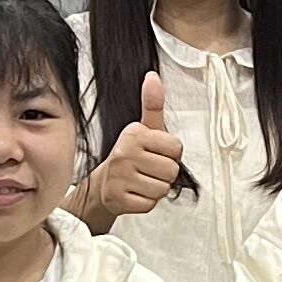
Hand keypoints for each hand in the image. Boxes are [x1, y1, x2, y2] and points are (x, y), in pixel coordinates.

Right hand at [86, 70, 184, 223]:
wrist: (104, 184)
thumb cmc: (130, 155)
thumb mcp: (144, 129)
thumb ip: (153, 104)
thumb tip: (153, 76)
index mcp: (134, 134)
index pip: (176, 148)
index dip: (171, 154)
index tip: (155, 154)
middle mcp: (124, 153)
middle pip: (172, 170)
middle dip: (164, 174)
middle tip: (148, 170)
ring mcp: (120, 177)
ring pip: (162, 189)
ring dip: (155, 189)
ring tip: (141, 181)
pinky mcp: (118, 199)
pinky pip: (150, 204)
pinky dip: (145, 202)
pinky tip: (134, 193)